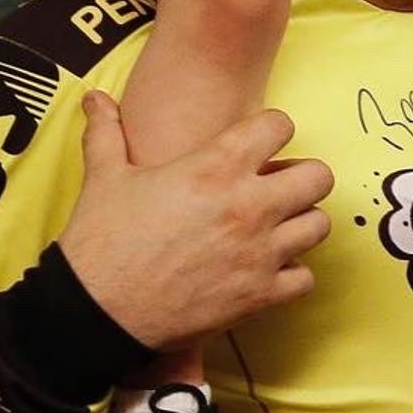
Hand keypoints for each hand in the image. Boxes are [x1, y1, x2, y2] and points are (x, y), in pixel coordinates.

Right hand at [59, 91, 332, 349]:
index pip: (280, 125)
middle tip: (277, 186)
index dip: (271, 130)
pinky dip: (291, 274)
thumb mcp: (104, 178)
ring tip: (275, 227)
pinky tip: (265, 268)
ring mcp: (259, 252)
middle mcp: (248, 206)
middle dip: (302, 177)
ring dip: (300, 224)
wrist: (94, 314)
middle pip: (319, 176)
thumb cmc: (101, 244)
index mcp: (215, 168)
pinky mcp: (259, 295)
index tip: (258, 144)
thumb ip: (107, 132)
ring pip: (319, 225)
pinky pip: (305, 278)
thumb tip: (94, 98)